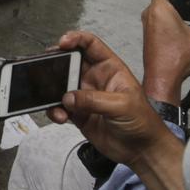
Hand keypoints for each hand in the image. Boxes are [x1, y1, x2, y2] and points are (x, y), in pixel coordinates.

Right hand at [48, 30, 176, 166]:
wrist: (141, 151)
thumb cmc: (142, 123)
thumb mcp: (123, 105)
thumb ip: (94, 100)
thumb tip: (68, 97)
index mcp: (110, 69)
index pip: (90, 45)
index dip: (75, 39)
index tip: (62, 43)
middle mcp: (95, 79)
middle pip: (69, 63)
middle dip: (56, 64)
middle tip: (46, 69)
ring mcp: (85, 96)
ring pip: (61, 86)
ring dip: (53, 91)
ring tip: (55, 100)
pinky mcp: (78, 113)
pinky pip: (59, 107)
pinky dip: (55, 110)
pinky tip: (61, 116)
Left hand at [141, 0, 189, 104]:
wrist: (163, 78)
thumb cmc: (178, 58)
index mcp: (159, 8)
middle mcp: (150, 12)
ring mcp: (148, 22)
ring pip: (161, 5)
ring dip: (175, 3)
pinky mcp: (150, 31)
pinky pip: (160, 15)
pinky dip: (171, 13)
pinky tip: (185, 18)